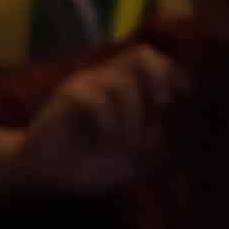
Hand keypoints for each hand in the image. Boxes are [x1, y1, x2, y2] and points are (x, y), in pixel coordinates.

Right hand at [11, 46, 187, 194]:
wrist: (44, 174)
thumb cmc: (88, 165)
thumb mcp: (132, 160)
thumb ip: (155, 145)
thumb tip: (170, 127)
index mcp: (122, 89)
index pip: (152, 61)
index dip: (173, 73)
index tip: (184, 96)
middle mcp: (104, 80)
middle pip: (140, 54)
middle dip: (159, 76)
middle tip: (162, 104)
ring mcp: (84, 86)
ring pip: (121, 82)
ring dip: (132, 115)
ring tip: (128, 142)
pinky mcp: (66, 98)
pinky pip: (95, 100)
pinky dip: (109, 122)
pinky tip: (106, 140)